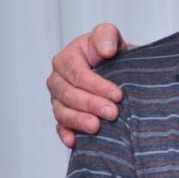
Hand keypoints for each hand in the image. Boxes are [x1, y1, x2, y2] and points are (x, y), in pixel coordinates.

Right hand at [47, 23, 126, 146]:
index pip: (77, 74)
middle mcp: (59, 79)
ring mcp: (59, 99)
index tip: (118, 95)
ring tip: (96, 127)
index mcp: (67, 58)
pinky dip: (65, 134)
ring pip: (62, 112)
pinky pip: (60, 126)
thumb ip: (106, 36)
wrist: (120, 71)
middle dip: (90, 104)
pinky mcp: (64, 116)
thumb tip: (106, 50)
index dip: (96, 85)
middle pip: (68, 94)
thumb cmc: (113, 55)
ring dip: (78, 120)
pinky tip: (74, 141)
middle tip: (113, 113)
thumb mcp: (113, 38)